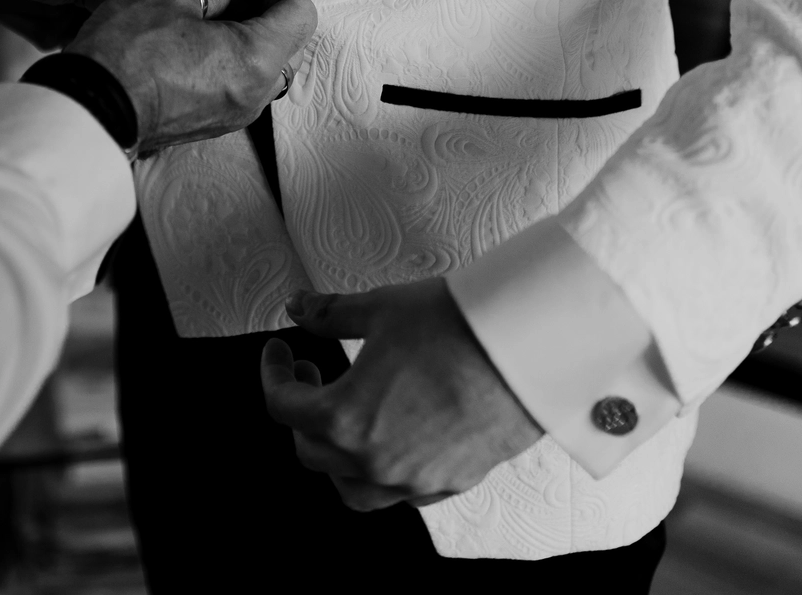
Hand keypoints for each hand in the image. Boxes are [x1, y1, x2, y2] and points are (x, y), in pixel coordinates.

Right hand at [66, 0, 315, 151]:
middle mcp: (253, 94)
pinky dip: (231, 58)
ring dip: (250, 34)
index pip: (298, 12)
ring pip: (264, 67)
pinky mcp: (209, 124)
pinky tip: (198, 39)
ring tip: (213, 10)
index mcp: (255, 59)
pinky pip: (239, 86)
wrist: (92, 107)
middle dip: (268, 8)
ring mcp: (232, 115)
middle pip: (289, 43)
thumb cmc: (127, 53)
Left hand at [259, 281, 541, 510]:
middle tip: (312, 374)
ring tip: (344, 418)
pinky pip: (401, 494)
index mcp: (346, 418)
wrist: (529, 348)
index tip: (280, 352)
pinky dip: (383, 472)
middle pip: (311, 452)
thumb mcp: (381, 309)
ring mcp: (415, 479)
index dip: (272, 373)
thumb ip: (330, 314)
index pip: (283, 407)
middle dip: (301, 413)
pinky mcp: (452, 483)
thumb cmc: (453, 326)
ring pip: (353, 490)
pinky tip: (392, 436)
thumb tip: (296, 307)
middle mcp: (375, 460)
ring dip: (336, 458)